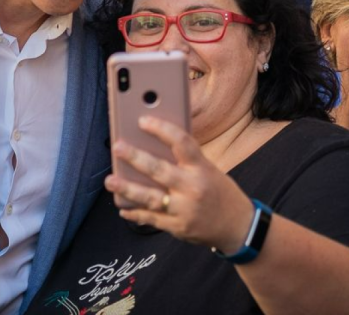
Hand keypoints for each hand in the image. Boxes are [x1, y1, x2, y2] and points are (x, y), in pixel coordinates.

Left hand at [105, 116, 254, 252]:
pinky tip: (122, 208)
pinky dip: (136, 214)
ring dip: (127, 189)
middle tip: (117, 147)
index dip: (161, 129)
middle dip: (135, 158)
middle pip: (159, 170)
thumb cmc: (220, 192)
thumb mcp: (209, 170)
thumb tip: (152, 146)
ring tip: (110, 181)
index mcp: (202, 169)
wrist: (238, 227)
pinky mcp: (178, 228)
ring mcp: (184, 210)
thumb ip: (185, 161)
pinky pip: (152, 219)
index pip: (181, 143)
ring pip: (151, 198)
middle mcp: (193, 188)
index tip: (143, 120)